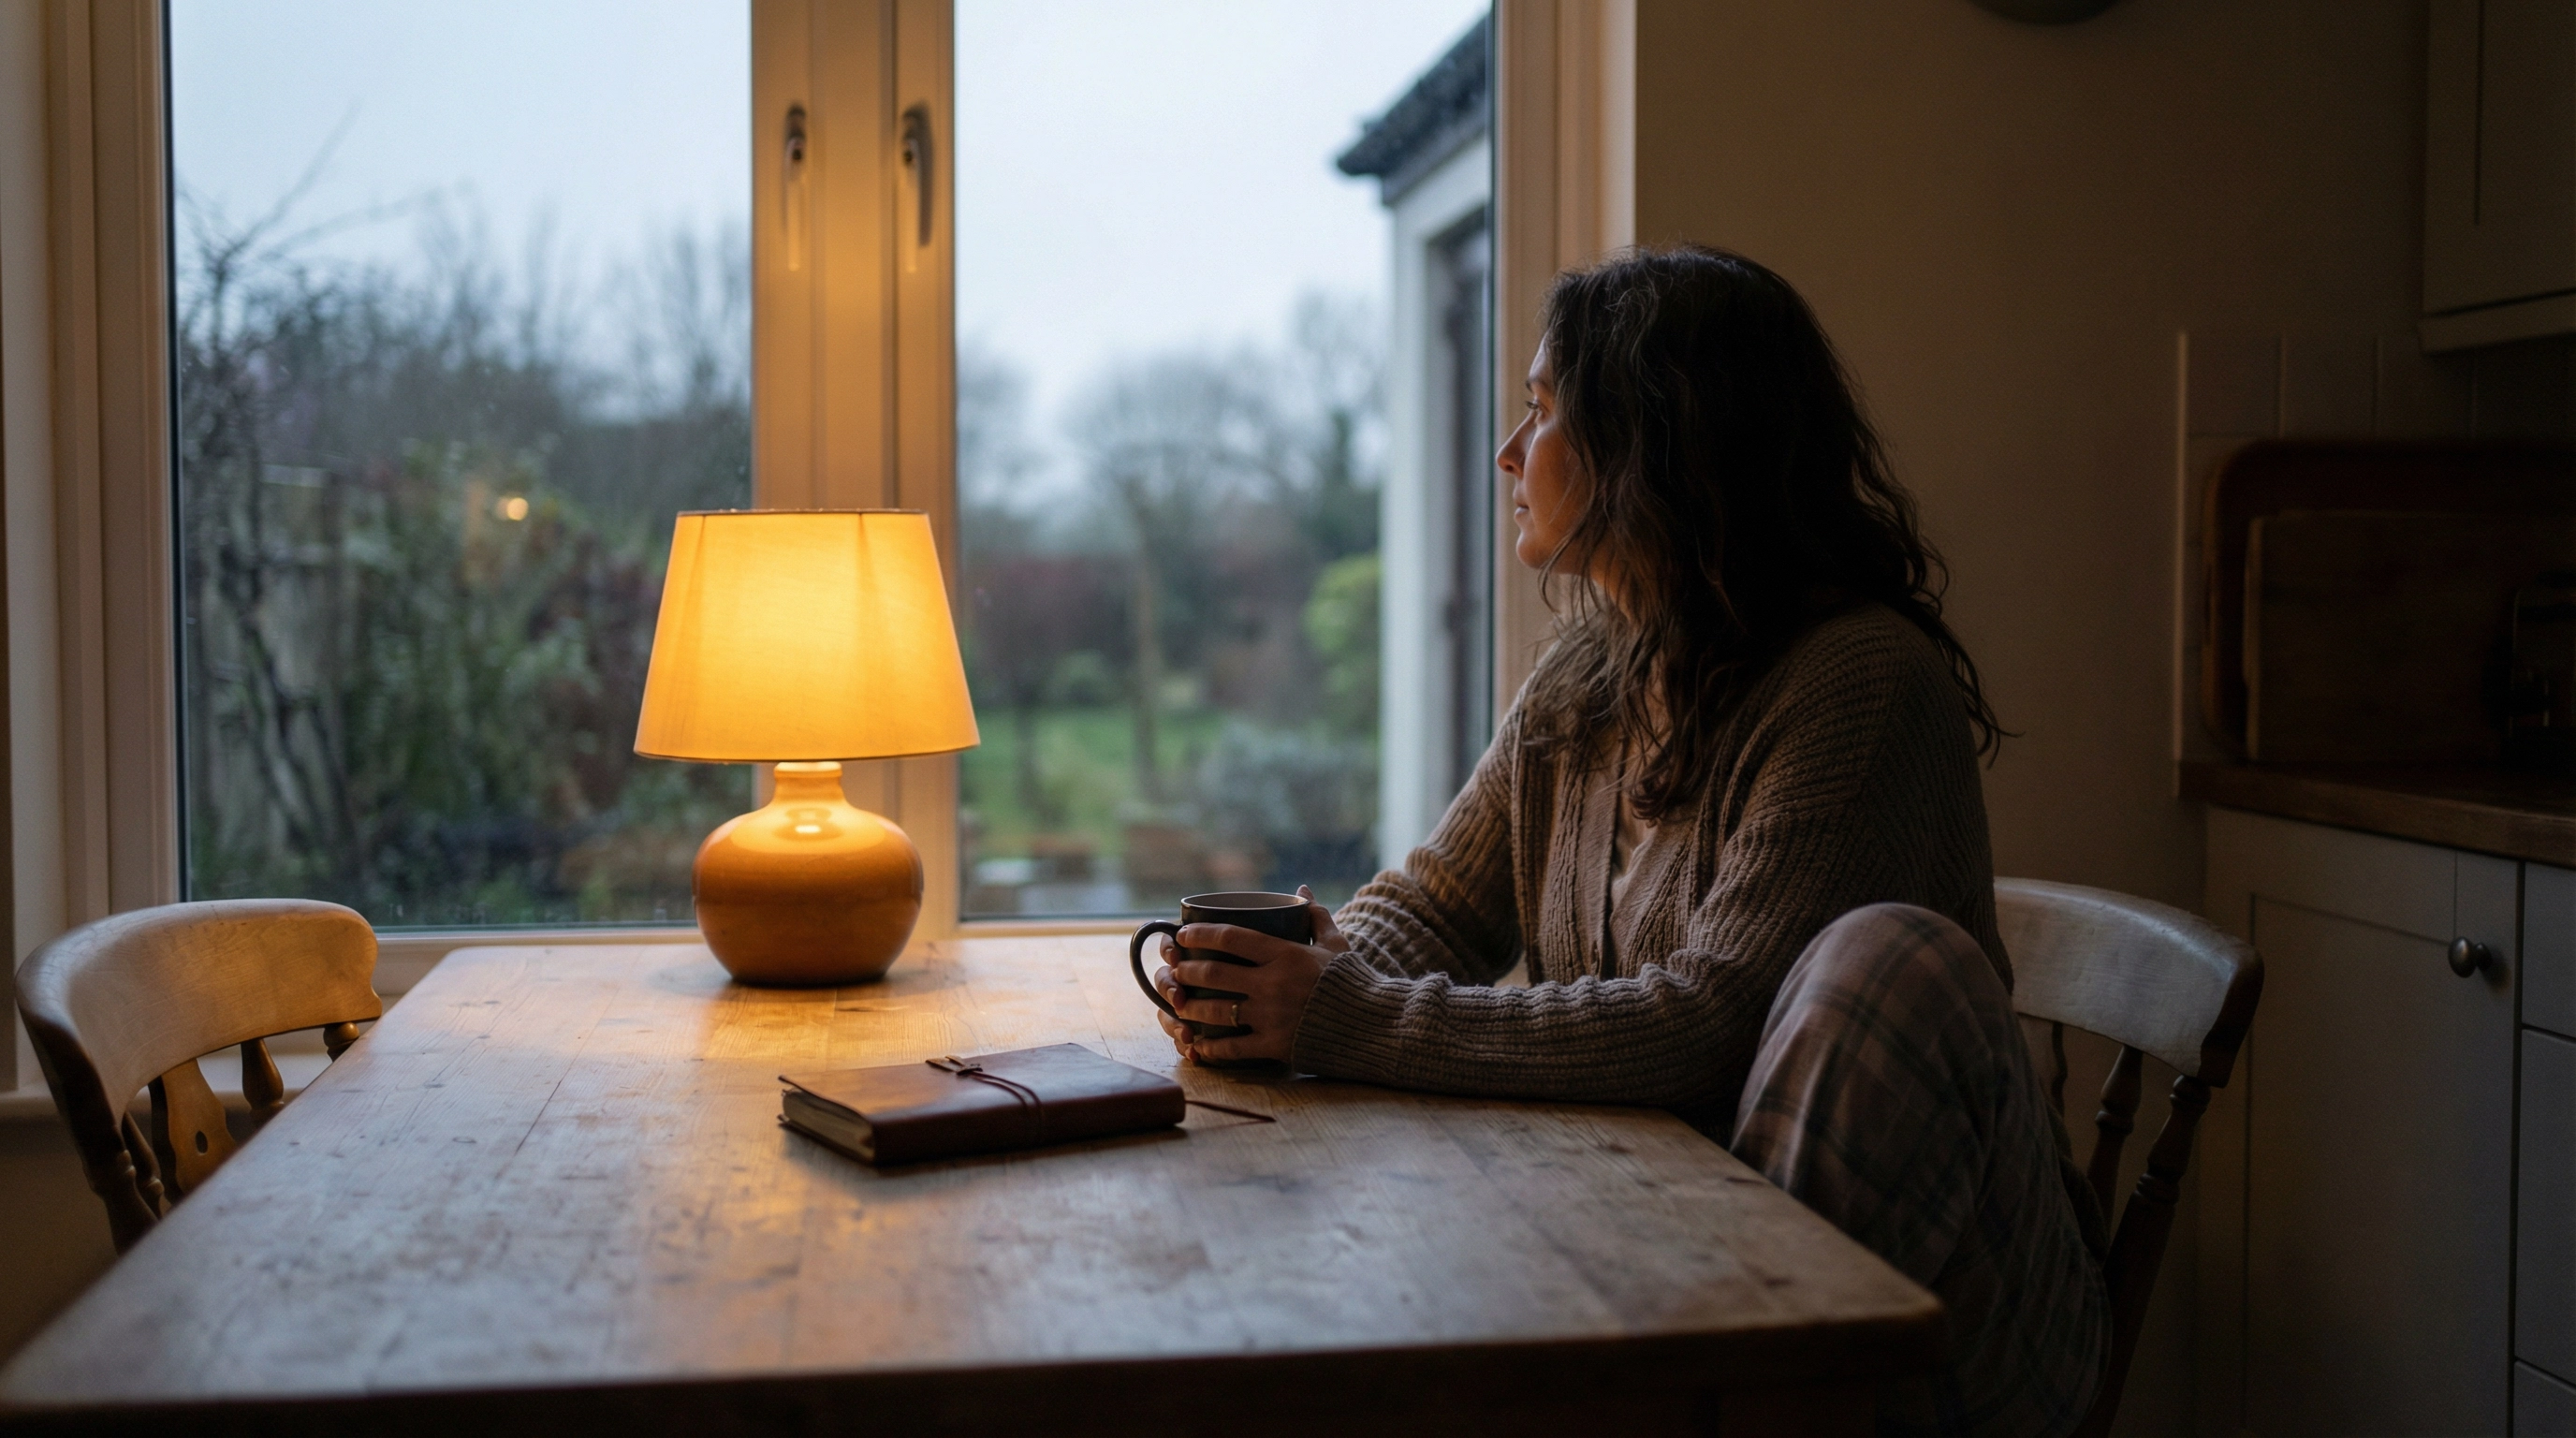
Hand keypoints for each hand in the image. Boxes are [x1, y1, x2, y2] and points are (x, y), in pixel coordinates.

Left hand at [1153, 885, 1348, 1063]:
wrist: (1377, 1026)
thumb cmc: (1353, 981)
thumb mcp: (1336, 944)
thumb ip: (1316, 916)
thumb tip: (1301, 890)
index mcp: (1284, 954)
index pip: (1230, 937)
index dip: (1199, 934)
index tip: (1183, 934)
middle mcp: (1272, 984)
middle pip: (1213, 974)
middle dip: (1185, 971)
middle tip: (1174, 970)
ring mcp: (1271, 1017)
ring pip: (1215, 1011)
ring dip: (1188, 1007)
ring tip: (1177, 1003)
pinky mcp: (1275, 1046)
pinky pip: (1232, 1049)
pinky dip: (1210, 1049)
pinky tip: (1197, 1046)